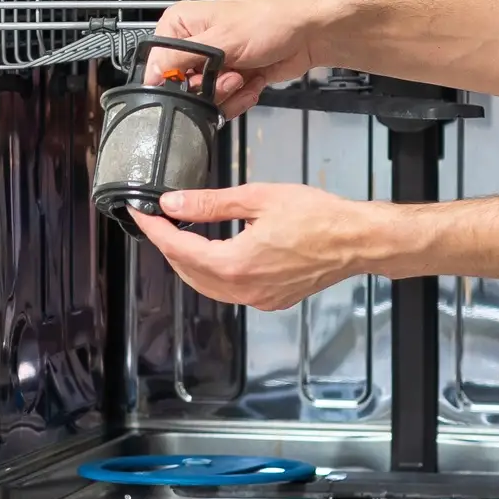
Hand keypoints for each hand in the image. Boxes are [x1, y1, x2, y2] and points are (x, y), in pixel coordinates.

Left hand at [128, 183, 388, 310]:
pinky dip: (213, 274)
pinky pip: (229, 291)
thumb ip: (210, 203)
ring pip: (207, 286)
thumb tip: (174, 203)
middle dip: (169, 247)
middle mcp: (243, 289)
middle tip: (158, 221)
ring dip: (189, 263)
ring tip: (180, 235)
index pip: (179, 249)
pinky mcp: (270, 300)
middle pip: (188, 272)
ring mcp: (257, 299)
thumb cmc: (318, 216)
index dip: (155, 230)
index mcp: (236, 264)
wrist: (356, 240)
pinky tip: (214, 254)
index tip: (142, 214)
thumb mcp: (259, 198)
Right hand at [144, 0, 337, 117]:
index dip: (173, 78)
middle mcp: (192, 44)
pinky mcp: (230, 80)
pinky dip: (239, 98)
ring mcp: (212, 64)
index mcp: (181, 25)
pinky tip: (253, 84)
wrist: (308, 35)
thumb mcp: (222, 40)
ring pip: (203, 98)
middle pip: (181, 85)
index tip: (195, 80)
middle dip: (208, 88)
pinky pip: (222, 103)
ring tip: (245, 77)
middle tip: (231, 76)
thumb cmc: (267, 24)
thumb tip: (150, 75)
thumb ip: (183, 58)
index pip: (157, 61)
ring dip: (227, 94)